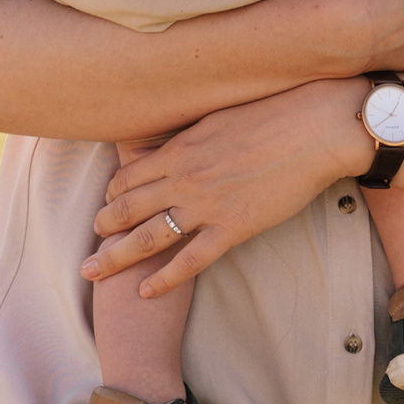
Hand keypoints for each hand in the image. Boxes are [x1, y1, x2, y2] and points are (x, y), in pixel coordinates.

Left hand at [83, 78, 372, 294]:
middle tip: (88, 244)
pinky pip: (190, 260)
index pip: (129, 176)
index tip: (106, 205)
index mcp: (181, 147)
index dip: (112, 194)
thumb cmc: (273, 113)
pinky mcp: (233, 227)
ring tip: (94, 270)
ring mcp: (207, 204)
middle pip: (128, 208)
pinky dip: (163, 278)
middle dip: (103, 228)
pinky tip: (145, 291)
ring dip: (116, 256)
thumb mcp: (218, 115)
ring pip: (149, 236)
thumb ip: (187, 136)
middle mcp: (185, 177)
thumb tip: (162, 145)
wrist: (314, 127)